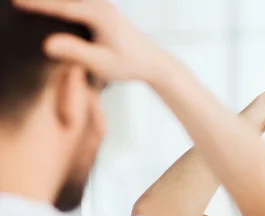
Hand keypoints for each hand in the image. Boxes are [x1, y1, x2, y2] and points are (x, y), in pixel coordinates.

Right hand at [13, 0, 165, 82]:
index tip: (16, 3)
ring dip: (52, 2)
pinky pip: (76, 5)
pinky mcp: (102, 10)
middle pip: (63, 0)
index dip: (36, 5)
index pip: (60, 7)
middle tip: (16, 0)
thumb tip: (47, 44)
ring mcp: (102, 6)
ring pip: (70, 1)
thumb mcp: (101, 63)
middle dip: (42, 0)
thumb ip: (75, 53)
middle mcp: (100, 5)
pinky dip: (62, 5)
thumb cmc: (128, 65)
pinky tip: (50, 8)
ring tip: (28, 4)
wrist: (152, 62)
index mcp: (98, 14)